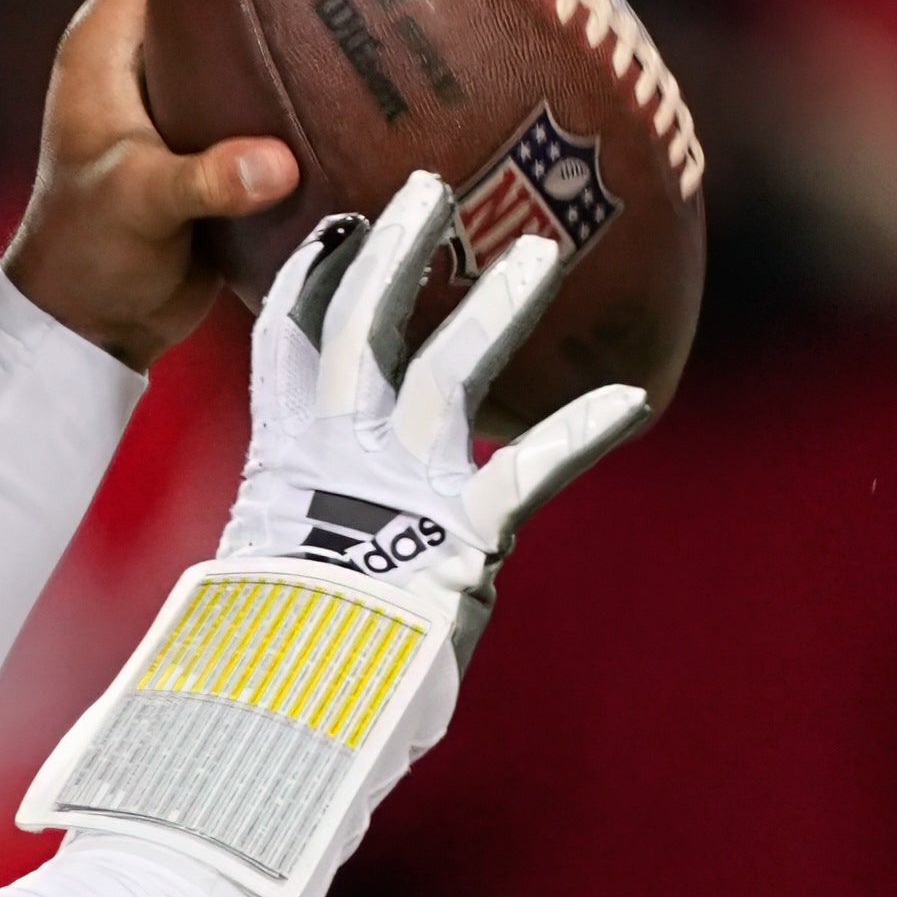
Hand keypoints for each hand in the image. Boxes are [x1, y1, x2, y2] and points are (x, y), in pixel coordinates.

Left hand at [1, 0, 301, 371]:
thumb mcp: (135, 206)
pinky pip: (267, 75)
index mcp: (107, 45)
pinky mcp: (213, 134)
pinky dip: (307, 54)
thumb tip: (270, 164)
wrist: (92, 321)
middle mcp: (143, 54)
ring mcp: (179, 92)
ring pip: (241, 14)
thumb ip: (199, 181)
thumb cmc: (87, 255)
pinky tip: (367, 49)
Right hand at [217, 171, 652, 662]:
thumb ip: (288, 540)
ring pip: (445, 370)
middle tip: (427, 190)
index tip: (339, 224)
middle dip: (393, 253)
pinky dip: (582, 430)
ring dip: (494, 307)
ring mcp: (400, 485)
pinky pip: (528, 468)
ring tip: (540, 254)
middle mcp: (338, 453)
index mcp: (283, 457)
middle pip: (362, 326)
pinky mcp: (461, 531)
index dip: (314, 277)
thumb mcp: (269, 574)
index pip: (290, 342)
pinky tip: (631, 398)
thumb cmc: (278, 656)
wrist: (292, 705)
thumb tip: (265, 567)